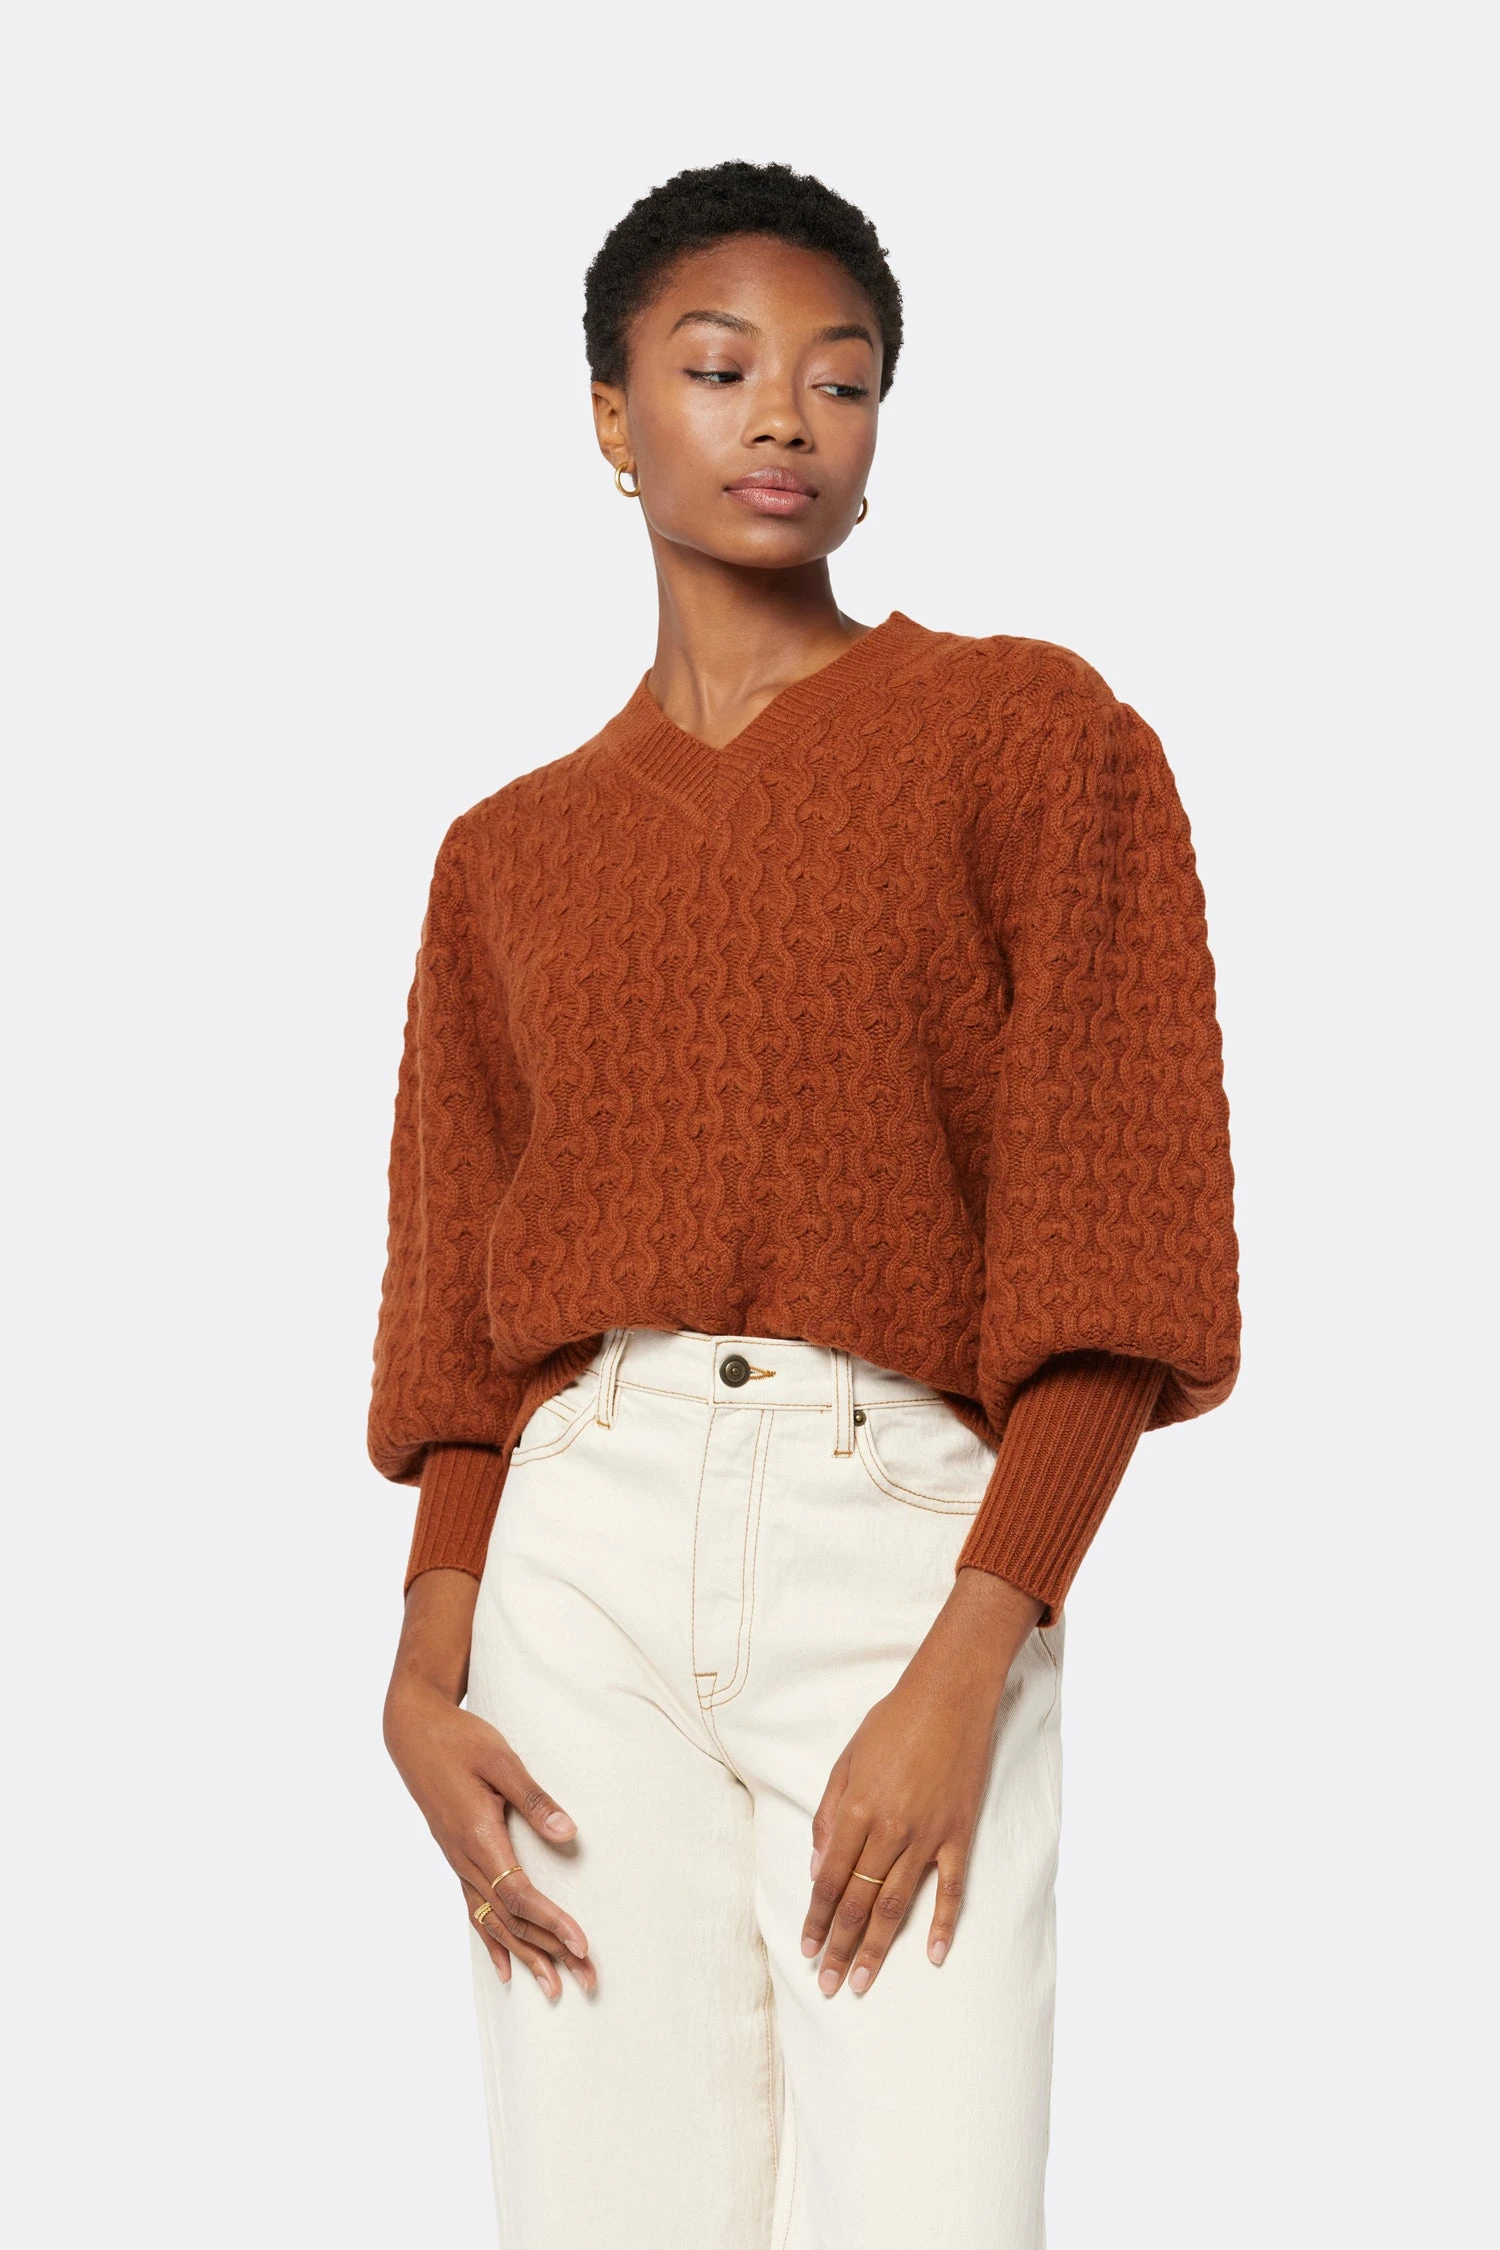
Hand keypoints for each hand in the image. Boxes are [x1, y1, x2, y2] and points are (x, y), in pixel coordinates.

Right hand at [384, 1569, 594, 1998]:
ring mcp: (458, 1862)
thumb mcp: (501, 1759)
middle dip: (551, 1952)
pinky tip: (506, 1968)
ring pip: (494, 1922)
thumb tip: (568, 1833)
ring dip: (527, 1955)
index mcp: (478, 1838)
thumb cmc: (460, 1739)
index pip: (520, 1896)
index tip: (582, 1945)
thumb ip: (534, 1798)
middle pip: (512, 1920)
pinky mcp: (456, 1856)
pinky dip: (493, 1942)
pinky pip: (475, 1911)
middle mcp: (466, 1859)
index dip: (552, 1923)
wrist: (413, 1731)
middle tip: (588, 1980)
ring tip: (555, 1988)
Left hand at [800, 1568, 1042, 1995]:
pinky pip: (952, 1888)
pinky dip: (944, 1924)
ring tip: (862, 1982)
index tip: (805, 1949)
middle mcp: (889, 1830)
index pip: (830, 1879)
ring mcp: (928, 1835)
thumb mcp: (846, 1760)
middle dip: (839, 1946)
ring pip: (897, 1904)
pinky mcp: (959, 1833)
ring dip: (877, 1947)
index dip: (816, 1917)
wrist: (949, 1696)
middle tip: (827, 1985)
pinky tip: (933, 1955)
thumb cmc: (892, 1722)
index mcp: (856, 1810)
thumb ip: (828, 1813)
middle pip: (860, 1901)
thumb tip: (819, 1866)